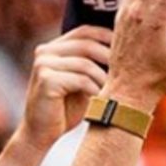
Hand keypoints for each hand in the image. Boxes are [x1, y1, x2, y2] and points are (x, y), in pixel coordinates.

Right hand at [18, 25, 112, 152]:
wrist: (40, 134)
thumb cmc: (63, 109)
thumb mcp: (80, 80)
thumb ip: (91, 62)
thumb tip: (124, 46)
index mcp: (51, 48)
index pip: (84, 31)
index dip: (107, 36)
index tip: (125, 49)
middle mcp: (44, 53)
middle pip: (87, 45)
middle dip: (108, 58)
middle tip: (123, 72)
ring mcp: (43, 65)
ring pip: (85, 63)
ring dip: (102, 78)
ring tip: (111, 90)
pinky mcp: (46, 81)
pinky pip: (80, 80)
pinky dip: (93, 89)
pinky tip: (98, 98)